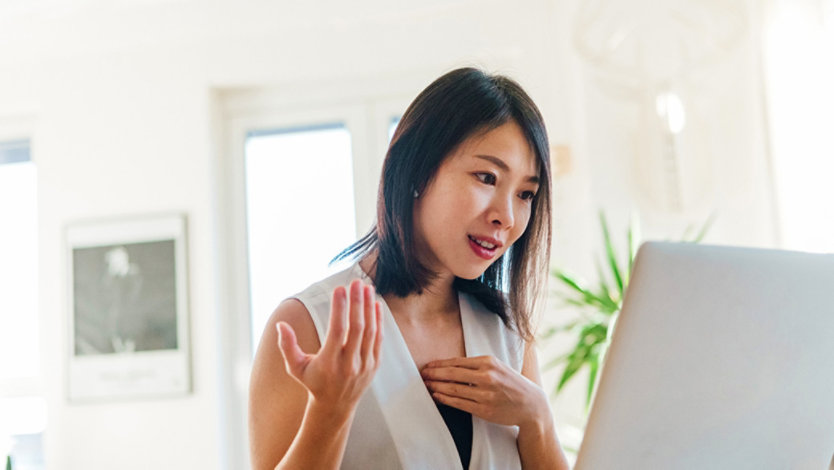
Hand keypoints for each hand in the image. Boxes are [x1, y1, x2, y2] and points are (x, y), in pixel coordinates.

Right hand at [276, 279, 382, 416]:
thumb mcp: (295, 368)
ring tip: (367, 287)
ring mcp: (364, 365)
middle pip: (357, 328)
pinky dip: (378, 321)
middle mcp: (349, 364)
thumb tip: (281, 325)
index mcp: (329, 363)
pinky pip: (378, 339)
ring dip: (369, 307)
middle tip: (356, 282)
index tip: (339, 288)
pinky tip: (375, 304)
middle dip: (357, 302)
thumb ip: (287, 346)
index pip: (337, 331)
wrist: (335, 406)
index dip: (339, 308)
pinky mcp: (374, 364)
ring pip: (370, 331)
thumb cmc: (313, 382)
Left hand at [420, 355, 547, 427]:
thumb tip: (449, 366)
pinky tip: (438, 396)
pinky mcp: (484, 410)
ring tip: (427, 386)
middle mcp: (487, 376)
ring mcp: (486, 394)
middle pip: (452, 374)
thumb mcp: (497, 367)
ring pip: (454, 389)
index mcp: (488, 362)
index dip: (439, 364)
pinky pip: (460, 404)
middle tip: (422, 375)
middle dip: (434, 374)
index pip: (457, 362)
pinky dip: (445, 400)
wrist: (531, 404)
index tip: (428, 366)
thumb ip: (476, 366)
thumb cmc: (511, 383)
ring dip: (437, 387)